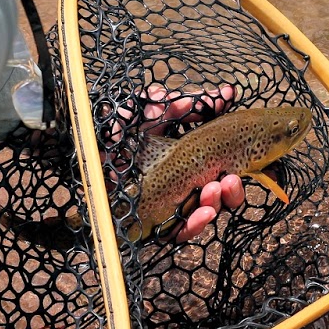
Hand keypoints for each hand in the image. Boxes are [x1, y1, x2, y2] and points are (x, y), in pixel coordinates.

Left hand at [110, 83, 245, 242]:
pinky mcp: (151, 230)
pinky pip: (179, 234)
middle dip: (232, 187)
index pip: (223, 164)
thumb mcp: (146, 113)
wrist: (77, 165)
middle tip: (232, 176)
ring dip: (218, 202)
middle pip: (220, 194)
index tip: (252, 149)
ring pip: (206, 214)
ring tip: (216, 187)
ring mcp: (168, 208)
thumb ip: (177, 105)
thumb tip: (220, 94)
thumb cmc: (111, 140)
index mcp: (187, 161)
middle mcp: (182, 186)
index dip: (241, 158)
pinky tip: (202, 212)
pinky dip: (194, 224)